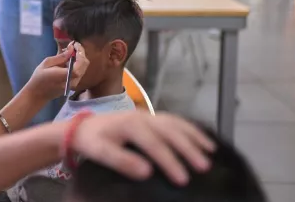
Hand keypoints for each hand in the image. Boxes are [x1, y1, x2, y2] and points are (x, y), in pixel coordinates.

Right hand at [23, 42, 88, 101]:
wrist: (37, 94)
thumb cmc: (39, 77)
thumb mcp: (47, 63)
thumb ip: (61, 57)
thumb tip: (71, 49)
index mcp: (65, 75)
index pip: (80, 63)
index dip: (80, 52)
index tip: (75, 44)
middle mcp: (73, 81)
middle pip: (84, 65)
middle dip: (80, 53)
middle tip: (72, 47)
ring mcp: (74, 84)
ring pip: (83, 68)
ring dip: (79, 58)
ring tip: (69, 53)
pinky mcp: (73, 85)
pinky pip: (79, 72)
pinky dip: (77, 64)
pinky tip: (68, 61)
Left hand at [71, 112, 214, 184]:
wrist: (83, 126)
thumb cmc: (93, 141)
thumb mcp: (100, 152)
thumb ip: (122, 161)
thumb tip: (147, 172)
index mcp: (130, 125)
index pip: (154, 144)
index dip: (170, 162)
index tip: (183, 180)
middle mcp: (142, 116)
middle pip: (170, 131)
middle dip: (188, 149)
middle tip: (204, 167)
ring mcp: (147, 115)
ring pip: (175, 123)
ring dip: (194, 137)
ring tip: (211, 152)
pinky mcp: (150, 117)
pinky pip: (174, 120)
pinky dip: (190, 129)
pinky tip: (202, 139)